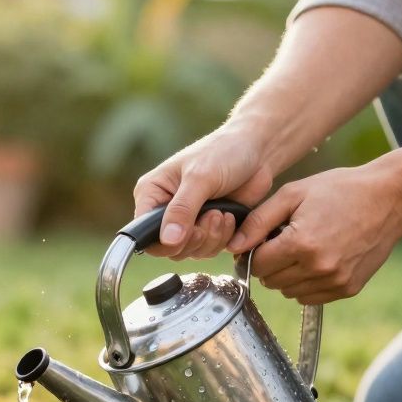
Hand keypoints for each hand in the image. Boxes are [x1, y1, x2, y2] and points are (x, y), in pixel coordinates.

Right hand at [133, 124, 274, 258]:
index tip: (190, 232)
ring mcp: (187, 221)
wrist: (258, 149)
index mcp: (152, 193)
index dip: (165, 242)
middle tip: (213, 215)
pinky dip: (222, 239)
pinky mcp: (208, 229)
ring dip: (211, 238)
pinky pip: (209, 250)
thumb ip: (182, 210)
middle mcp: (165, 211)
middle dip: (195, 239)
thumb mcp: (200, 178)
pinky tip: (230, 216)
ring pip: (190, 252)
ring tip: (223, 213)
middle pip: (169, 248)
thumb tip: (168, 240)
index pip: (144, 232)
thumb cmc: (223, 152)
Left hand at [225, 159, 401, 303]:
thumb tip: (233, 246)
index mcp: (301, 244)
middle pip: (270, 281)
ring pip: (288, 292)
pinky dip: (306, 283)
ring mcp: (335, 281)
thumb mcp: (293, 194)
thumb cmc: (340, 190)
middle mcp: (318, 268)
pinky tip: (316, 259)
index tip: (262, 239)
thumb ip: (258, 221)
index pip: (256, 264)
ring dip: (287, 275)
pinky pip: (310, 297)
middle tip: (283, 241)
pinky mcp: (348, 288)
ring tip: (302, 248)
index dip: (254, 251)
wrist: (390, 198)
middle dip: (269, 263)